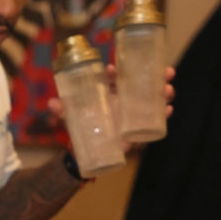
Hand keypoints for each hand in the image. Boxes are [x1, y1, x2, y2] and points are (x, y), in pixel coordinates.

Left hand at [48, 65, 175, 152]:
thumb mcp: (72, 118)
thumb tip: (52, 103)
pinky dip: (164, 114)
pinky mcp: (139, 126)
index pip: (117, 76)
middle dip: (157, 75)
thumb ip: (62, 110)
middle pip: (144, 83)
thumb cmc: (83, 127)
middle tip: (166, 71)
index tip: (112, 69)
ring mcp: (135, 112)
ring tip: (168, 89)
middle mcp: (126, 98)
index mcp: (110, 92)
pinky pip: (156, 118)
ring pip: (154, 98)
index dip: (117, 70)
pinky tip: (169, 110)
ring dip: (164, 92)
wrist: (89, 150)